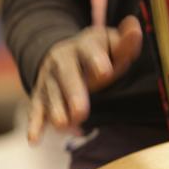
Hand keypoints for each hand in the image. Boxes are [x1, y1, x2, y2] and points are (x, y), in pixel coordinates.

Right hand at [28, 16, 142, 143]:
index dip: (96, 60)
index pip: (89, 50)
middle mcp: (61, 60)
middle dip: (73, 92)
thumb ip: (125, 44)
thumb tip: (135, 29)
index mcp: (83, 46)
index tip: (105, 72)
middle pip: (66, 75)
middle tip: (81, 111)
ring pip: (51, 94)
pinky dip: (34, 124)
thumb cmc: (98, 55)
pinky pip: (36, 110)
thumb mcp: (111, 46)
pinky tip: (33, 139)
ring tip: (62, 124)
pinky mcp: (40, 96)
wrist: (64, 54)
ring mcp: (49, 79)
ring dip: (56, 109)